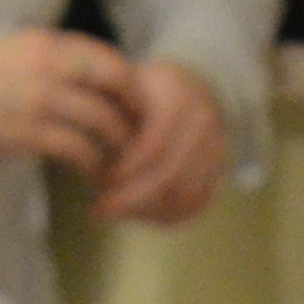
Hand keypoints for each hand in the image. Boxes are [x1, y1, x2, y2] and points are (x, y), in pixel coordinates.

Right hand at [0, 30, 141, 173]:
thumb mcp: (21, 49)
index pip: (110, 59)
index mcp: (51, 43)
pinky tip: (96, 175)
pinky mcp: (27, 135)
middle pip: (114, 87)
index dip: (134, 84)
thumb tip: (102, 77)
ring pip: (100, 121)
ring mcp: (39, 101)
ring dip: (118, 144)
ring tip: (122, 159)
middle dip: (134, 115)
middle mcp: (50, 67)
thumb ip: (60, 57)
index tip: (141, 104)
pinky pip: (76, 150)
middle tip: (141, 135)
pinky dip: (93, 164)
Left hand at [87, 60, 233, 225]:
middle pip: (170, 175)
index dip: (124, 170)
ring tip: (116, 213)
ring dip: (146, 211)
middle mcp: (204, 120)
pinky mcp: (221, 167)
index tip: (97, 183)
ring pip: (184, 194)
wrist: (190, 87)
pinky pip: (197, 203)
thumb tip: (82, 159)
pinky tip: (138, 215)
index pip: (153, 145)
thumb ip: (104, 115)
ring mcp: (217, 144)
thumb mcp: (120, 89)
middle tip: (99, 211)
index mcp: (177, 96)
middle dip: (130, 199)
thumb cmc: (141, 92)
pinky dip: (166, 216)